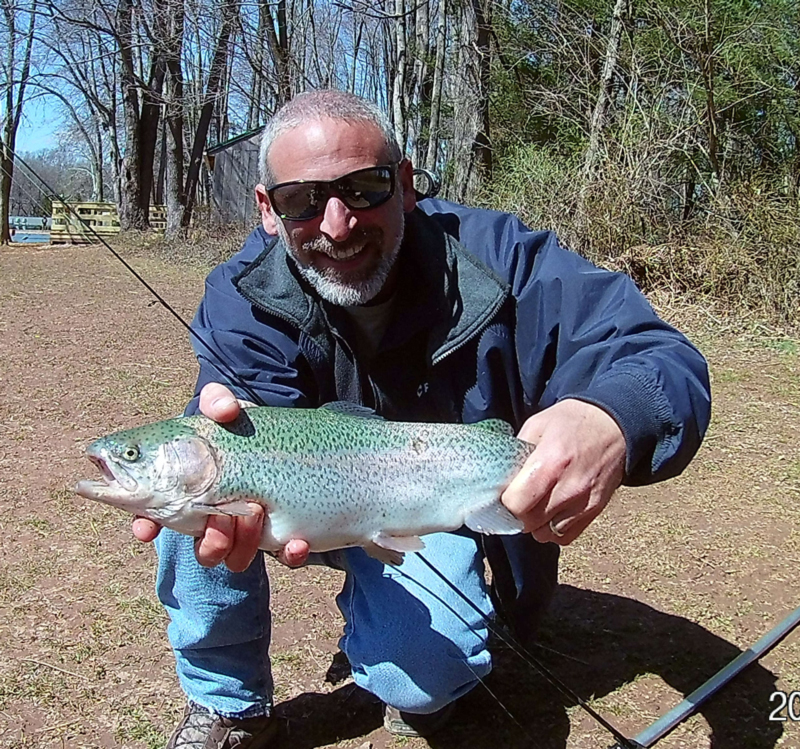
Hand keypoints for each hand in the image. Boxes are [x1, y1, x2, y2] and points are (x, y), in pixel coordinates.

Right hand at [131, 382, 310, 568]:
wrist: (284, 436)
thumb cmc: (240, 425)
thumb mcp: (227, 407)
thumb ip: (217, 401)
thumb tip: (224, 409)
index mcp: (187, 492)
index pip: (153, 517)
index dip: (146, 527)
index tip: (146, 529)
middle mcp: (214, 517)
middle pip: (201, 548)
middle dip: (208, 540)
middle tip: (219, 516)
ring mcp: (248, 531)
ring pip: (236, 558)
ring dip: (241, 545)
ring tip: (256, 512)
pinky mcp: (283, 535)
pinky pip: (285, 559)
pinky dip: (290, 556)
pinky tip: (297, 542)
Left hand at [501, 399, 625, 544]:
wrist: (614, 425)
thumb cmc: (572, 422)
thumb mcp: (537, 425)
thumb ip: (517, 453)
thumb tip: (500, 478)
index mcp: (550, 463)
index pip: (515, 504)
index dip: (503, 502)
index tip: (503, 493)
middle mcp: (568, 488)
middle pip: (528, 523)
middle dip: (516, 514)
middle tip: (516, 498)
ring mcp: (584, 503)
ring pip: (545, 534)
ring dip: (534, 524)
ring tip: (534, 504)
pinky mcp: (595, 511)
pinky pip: (565, 537)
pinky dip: (553, 530)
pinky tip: (550, 513)